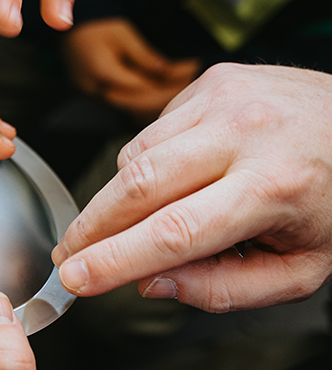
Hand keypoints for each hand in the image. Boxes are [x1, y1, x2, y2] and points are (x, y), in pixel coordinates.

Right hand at [51, 63, 331, 311]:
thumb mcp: (300, 269)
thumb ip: (223, 288)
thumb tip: (148, 282)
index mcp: (276, 187)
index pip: (174, 231)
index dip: (114, 259)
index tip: (74, 278)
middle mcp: (245, 132)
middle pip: (139, 185)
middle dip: (92, 228)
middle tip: (69, 255)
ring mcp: (224, 98)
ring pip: (136, 156)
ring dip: (118, 199)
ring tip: (132, 223)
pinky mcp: (209, 81)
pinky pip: (151, 132)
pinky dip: (147, 164)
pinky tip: (175, 177)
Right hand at [62, 18, 200, 121]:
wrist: (65, 26)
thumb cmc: (92, 26)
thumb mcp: (124, 35)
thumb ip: (146, 57)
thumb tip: (170, 73)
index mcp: (103, 73)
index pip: (144, 89)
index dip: (171, 84)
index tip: (192, 71)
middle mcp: (96, 90)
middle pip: (139, 104)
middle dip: (167, 94)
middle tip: (189, 81)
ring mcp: (93, 96)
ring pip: (132, 108)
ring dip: (156, 100)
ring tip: (178, 86)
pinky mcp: (95, 96)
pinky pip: (123, 103)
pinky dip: (141, 99)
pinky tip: (158, 91)